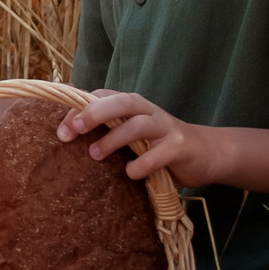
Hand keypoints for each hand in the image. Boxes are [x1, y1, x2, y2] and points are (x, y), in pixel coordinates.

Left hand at [57, 92, 221, 186]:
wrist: (207, 153)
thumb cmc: (159, 145)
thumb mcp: (132, 134)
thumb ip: (108, 131)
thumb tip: (66, 134)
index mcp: (132, 106)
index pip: (101, 96)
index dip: (79, 109)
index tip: (61, 131)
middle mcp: (148, 111)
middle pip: (121, 102)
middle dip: (95, 113)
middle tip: (74, 131)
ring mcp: (166, 126)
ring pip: (138, 124)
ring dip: (113, 139)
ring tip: (95, 155)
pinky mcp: (180, 146)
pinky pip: (158, 154)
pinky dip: (142, 164)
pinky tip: (131, 173)